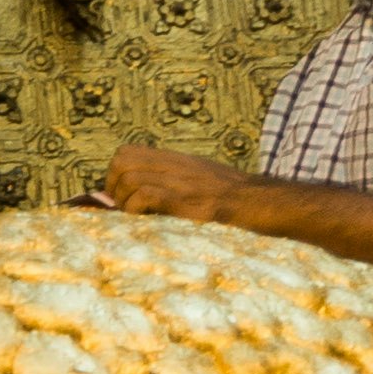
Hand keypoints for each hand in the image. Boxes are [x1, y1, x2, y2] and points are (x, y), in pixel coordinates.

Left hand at [90, 144, 258, 224]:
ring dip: (124, 200)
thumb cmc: (233, 197)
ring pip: (129, 177)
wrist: (259, 202)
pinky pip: (145, 195)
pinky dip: (136, 208)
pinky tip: (145, 221)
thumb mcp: (200, 178)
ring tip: (134, 218)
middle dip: (113, 186)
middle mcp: (173, 165)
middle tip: (122, 208)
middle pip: (122, 161)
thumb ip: (174, 180)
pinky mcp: (183, 200)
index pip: (129, 152)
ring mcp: (178, 181)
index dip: (116, 173)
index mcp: (175, 160)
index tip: (120, 195)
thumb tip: (144, 195)